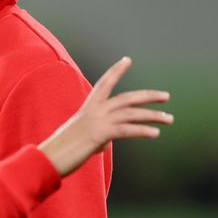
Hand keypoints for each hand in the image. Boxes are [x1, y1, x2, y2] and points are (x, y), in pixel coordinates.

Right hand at [40, 57, 172, 176]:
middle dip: (147, 96)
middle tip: (166, 96)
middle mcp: (93, 111)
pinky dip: (142, 130)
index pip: (104, 84)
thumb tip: (107, 143)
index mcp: (87, 108)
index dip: (116, 71)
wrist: (48, 158)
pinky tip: (155, 133)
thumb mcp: (80, 138)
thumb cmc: (61, 151)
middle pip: (126, 98)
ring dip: (153, 116)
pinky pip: (126, 130)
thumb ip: (97, 137)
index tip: (127, 59)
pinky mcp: (99, 134)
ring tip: (169, 119)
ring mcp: (97, 121)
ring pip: (131, 114)